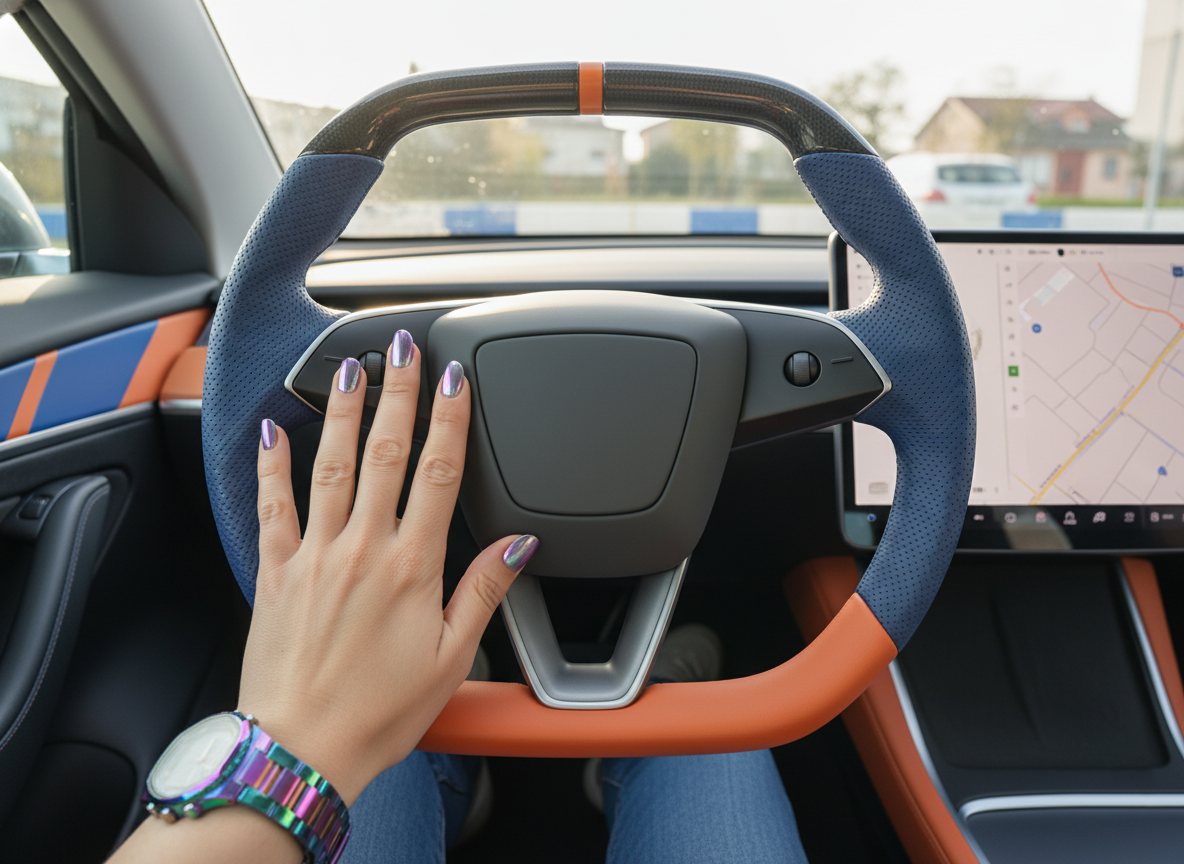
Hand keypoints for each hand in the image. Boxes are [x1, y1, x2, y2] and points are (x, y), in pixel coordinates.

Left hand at [239, 333, 535, 803]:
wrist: (300, 750)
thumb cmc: (377, 712)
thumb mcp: (452, 658)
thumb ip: (483, 593)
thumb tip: (517, 546)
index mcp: (412, 567)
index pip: (439, 474)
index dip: (449, 420)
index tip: (452, 378)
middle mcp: (363, 549)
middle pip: (384, 453)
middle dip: (396, 394)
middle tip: (402, 347)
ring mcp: (315, 555)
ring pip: (330, 466)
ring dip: (341, 412)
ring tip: (349, 368)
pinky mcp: (275, 572)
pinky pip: (273, 507)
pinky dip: (271, 466)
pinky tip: (273, 432)